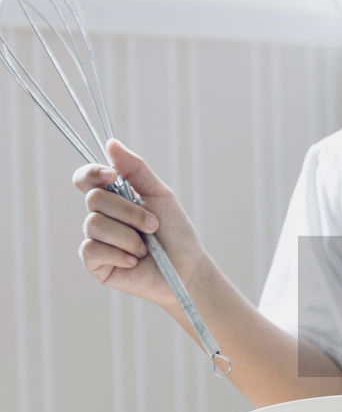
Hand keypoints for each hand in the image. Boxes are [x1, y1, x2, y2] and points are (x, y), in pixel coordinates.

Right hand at [73, 140, 205, 308]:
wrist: (186, 269)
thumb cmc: (175, 232)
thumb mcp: (160, 195)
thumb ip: (136, 169)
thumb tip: (111, 143)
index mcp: (113, 198)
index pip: (85, 179)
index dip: (92, 173)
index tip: (113, 176)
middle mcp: (100, 217)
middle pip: (94, 199)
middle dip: (129, 212)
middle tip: (153, 225)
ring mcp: (95, 241)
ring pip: (94, 225)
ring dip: (128, 236)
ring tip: (145, 248)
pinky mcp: (95, 264)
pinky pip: (91, 250)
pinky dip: (118, 254)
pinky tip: (133, 261)